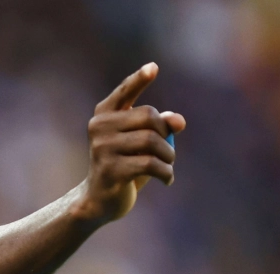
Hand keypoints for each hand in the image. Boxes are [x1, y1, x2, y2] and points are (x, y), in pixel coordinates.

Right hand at [80, 63, 185, 221]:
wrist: (100, 200)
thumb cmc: (124, 165)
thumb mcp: (142, 144)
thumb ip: (160, 127)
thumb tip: (179, 121)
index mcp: (103, 115)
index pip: (124, 92)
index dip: (139, 79)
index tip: (154, 68)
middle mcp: (99, 127)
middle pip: (148, 116)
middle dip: (166, 133)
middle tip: (169, 152)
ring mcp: (102, 148)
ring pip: (152, 141)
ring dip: (169, 156)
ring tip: (168, 166)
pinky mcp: (111, 170)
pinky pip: (150, 164)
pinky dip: (166, 173)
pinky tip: (167, 180)